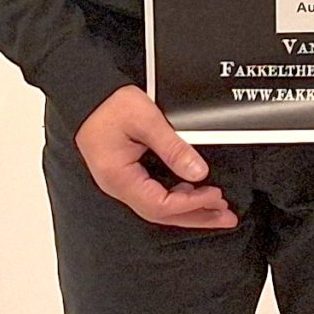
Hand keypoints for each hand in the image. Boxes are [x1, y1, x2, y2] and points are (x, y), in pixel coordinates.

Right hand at [73, 85, 236, 229]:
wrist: (87, 96)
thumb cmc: (109, 106)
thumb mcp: (146, 121)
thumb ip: (173, 148)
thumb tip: (198, 171)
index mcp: (120, 178)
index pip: (159, 205)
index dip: (191, 204)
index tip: (215, 195)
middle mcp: (119, 186)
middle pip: (161, 214)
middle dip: (197, 217)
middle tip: (226, 217)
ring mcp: (122, 182)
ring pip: (159, 206)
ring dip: (190, 209)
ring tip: (217, 209)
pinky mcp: (128, 175)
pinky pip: (154, 194)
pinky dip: (177, 198)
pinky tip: (194, 194)